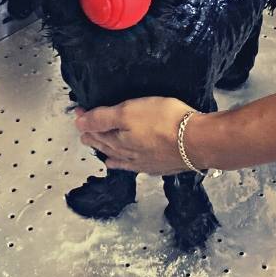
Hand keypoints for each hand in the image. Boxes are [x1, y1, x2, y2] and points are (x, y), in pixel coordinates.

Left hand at [74, 97, 205, 174]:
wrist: (196, 141)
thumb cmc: (164, 122)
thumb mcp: (128, 111)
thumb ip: (102, 118)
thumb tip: (79, 124)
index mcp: (118, 141)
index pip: (96, 130)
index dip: (86, 120)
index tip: (80, 112)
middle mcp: (128, 155)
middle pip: (106, 145)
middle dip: (95, 137)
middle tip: (85, 132)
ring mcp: (145, 162)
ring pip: (121, 157)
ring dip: (109, 152)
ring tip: (101, 153)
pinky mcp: (161, 165)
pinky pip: (138, 165)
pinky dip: (129, 164)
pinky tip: (132, 165)